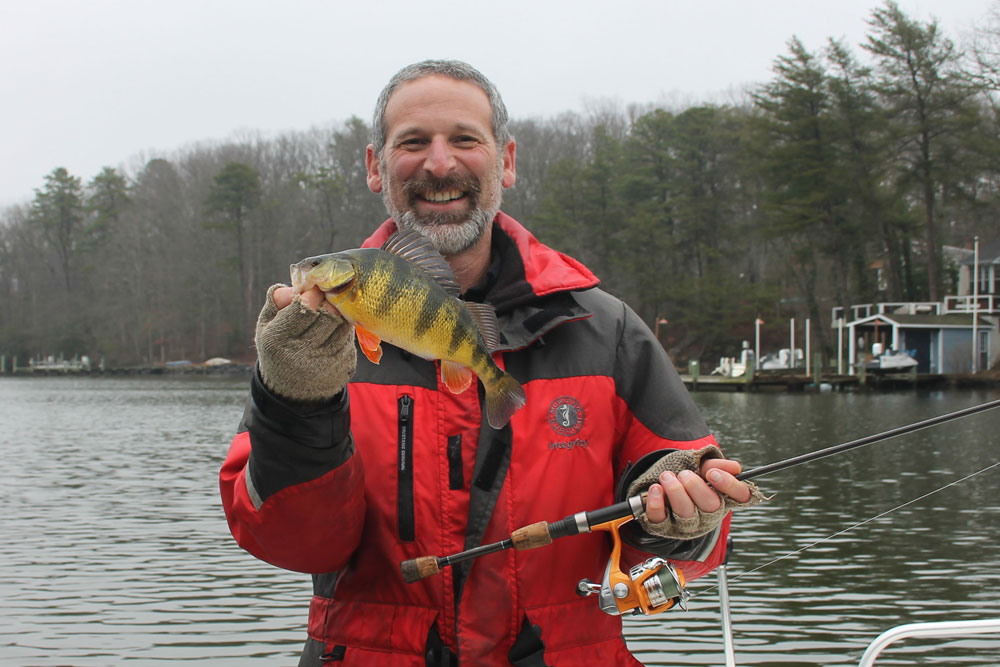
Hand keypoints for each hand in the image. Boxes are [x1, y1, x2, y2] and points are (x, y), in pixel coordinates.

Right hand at [255, 283, 355, 401]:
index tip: (314, 289)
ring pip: (343, 324)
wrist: (293, 390)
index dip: (312, 295)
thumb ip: (277, 301)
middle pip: (329, 315)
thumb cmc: (279, 347)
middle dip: (329, 300)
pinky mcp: (344, 367)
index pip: (304, 309)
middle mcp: (302, 355)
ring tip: (330, 311)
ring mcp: (326, 363)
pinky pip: (350, 337)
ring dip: (339, 313)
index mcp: (277, 341)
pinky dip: (344, 329)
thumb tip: (296, 284)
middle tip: (327, 295)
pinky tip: (333, 332)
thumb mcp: (268, 325)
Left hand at [645, 458, 750, 523]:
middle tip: (684, 474)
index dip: (730, 485)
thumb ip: (716, 465)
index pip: (741, 496)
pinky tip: (656, 488)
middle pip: (712, 505)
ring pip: (686, 513)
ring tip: (667, 476)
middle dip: (696, 486)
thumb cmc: (685, 477)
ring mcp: (686, 524)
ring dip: (675, 491)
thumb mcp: (700, 467)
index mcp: (723, 498)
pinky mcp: (664, 527)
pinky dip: (656, 503)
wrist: (657, 488)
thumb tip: (735, 468)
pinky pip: (660, 519)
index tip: (712, 473)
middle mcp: (708, 515)